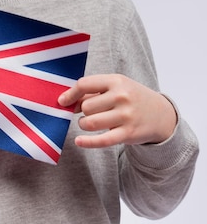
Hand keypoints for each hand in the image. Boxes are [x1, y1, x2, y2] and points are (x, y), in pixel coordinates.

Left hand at [58, 74, 176, 148]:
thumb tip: (66, 102)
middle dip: (83, 111)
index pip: (85, 84)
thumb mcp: (116, 87)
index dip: (70, 94)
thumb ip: (92, 92)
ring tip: (90, 123)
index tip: (62, 101)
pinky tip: (78, 142)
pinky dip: (87, 142)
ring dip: (84, 124)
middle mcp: (122, 97)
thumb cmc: (130, 98)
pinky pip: (102, 140)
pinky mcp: (128, 133)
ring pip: (90, 123)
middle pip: (86, 107)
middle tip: (90, 113)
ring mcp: (126, 116)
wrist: (161, 114)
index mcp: (117, 81)